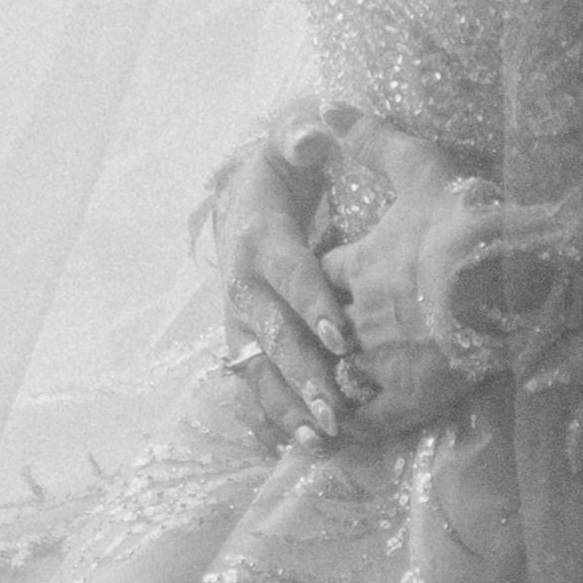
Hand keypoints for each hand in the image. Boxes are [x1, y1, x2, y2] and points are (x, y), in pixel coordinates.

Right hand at [215, 132, 366, 449]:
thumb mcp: (290, 144)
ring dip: (289, 405)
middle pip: (274, 334)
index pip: (290, 275)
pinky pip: (257, 385)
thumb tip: (314, 137)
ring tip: (321, 436)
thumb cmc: (282, 169)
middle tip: (335, 406)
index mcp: (260, 238)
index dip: (313, 305)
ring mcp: (241, 320)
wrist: (241, 194)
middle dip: (305, 372)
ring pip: (261, 369)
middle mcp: (243, 285)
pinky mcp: (246, 342)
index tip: (342, 336)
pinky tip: (303, 446)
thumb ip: (302, 138)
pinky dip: (276, 417)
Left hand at [319, 129, 509, 437]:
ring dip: (327, 387)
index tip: (323, 284)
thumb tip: (330, 105)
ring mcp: (381, 359)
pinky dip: (348, 430)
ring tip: (317, 399)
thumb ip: (374, 140)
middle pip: (319, 334)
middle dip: (315, 340)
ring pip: (336, 381)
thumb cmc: (470, 222)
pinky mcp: (408, 396)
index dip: (316, 282)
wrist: (517, 276)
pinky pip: (364, 422)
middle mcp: (358, 315)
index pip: (317, 277)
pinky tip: (336, 438)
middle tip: (313, 347)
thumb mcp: (422, 168)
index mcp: (357, 264)